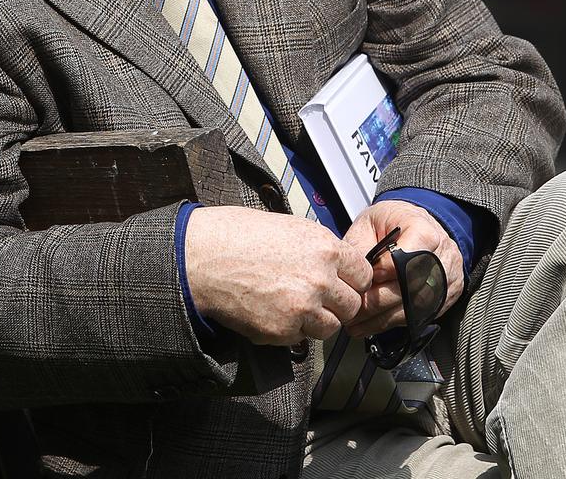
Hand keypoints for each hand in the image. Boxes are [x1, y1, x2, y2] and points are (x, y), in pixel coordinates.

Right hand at [184, 206, 372, 345]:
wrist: (202, 258)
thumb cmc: (235, 236)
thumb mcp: (288, 227)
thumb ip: (317, 248)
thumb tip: (333, 264)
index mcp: (325, 248)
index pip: (363, 274)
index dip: (351, 279)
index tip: (342, 282)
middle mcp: (320, 279)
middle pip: (352, 305)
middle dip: (337, 304)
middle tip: (318, 299)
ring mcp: (303, 308)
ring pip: (330, 327)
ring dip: (317, 321)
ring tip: (294, 307)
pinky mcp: (283, 331)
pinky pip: (300, 338)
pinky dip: (290, 330)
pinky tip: (272, 312)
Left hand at [342, 200, 463, 338]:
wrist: (419, 223)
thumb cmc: (393, 222)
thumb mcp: (370, 221)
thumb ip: (360, 247)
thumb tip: (352, 276)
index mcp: (423, 232)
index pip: (402, 261)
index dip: (378, 274)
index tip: (361, 280)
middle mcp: (441, 256)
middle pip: (407, 289)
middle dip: (375, 303)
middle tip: (352, 310)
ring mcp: (447, 278)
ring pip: (413, 308)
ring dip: (381, 319)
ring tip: (357, 323)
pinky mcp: (446, 296)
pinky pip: (419, 316)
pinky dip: (393, 322)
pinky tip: (373, 324)